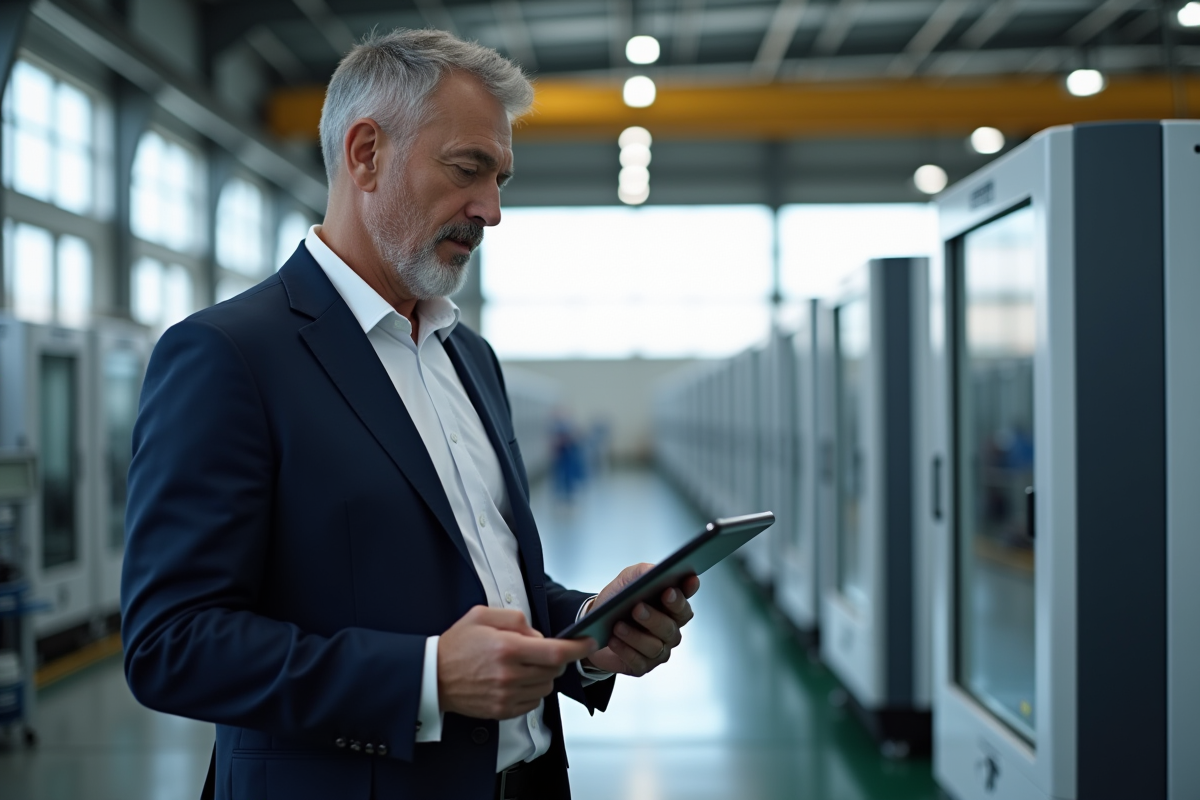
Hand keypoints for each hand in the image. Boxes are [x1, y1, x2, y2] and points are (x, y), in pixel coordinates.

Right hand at [438, 606, 593, 719]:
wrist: (433, 677)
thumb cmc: (457, 644)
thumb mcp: (482, 615)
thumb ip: (515, 618)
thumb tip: (538, 634)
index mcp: (507, 648)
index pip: (555, 651)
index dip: (578, 647)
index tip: (590, 642)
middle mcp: (509, 674)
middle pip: (554, 669)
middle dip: (555, 658)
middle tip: (537, 650)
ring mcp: (506, 696)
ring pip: (546, 686)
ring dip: (543, 674)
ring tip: (522, 665)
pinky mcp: (503, 710)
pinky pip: (534, 701)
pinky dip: (532, 690)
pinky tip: (515, 680)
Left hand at [582, 564, 699, 676]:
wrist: (594, 625)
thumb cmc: (617, 600)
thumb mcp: (628, 579)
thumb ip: (644, 572)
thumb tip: (655, 571)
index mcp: (671, 607)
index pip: (684, 602)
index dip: (684, 595)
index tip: (671, 589)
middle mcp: (670, 630)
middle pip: (671, 627)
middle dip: (654, 618)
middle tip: (637, 608)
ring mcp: (659, 650)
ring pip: (655, 646)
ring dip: (635, 635)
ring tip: (618, 626)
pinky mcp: (643, 666)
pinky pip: (639, 661)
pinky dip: (625, 650)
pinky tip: (614, 641)